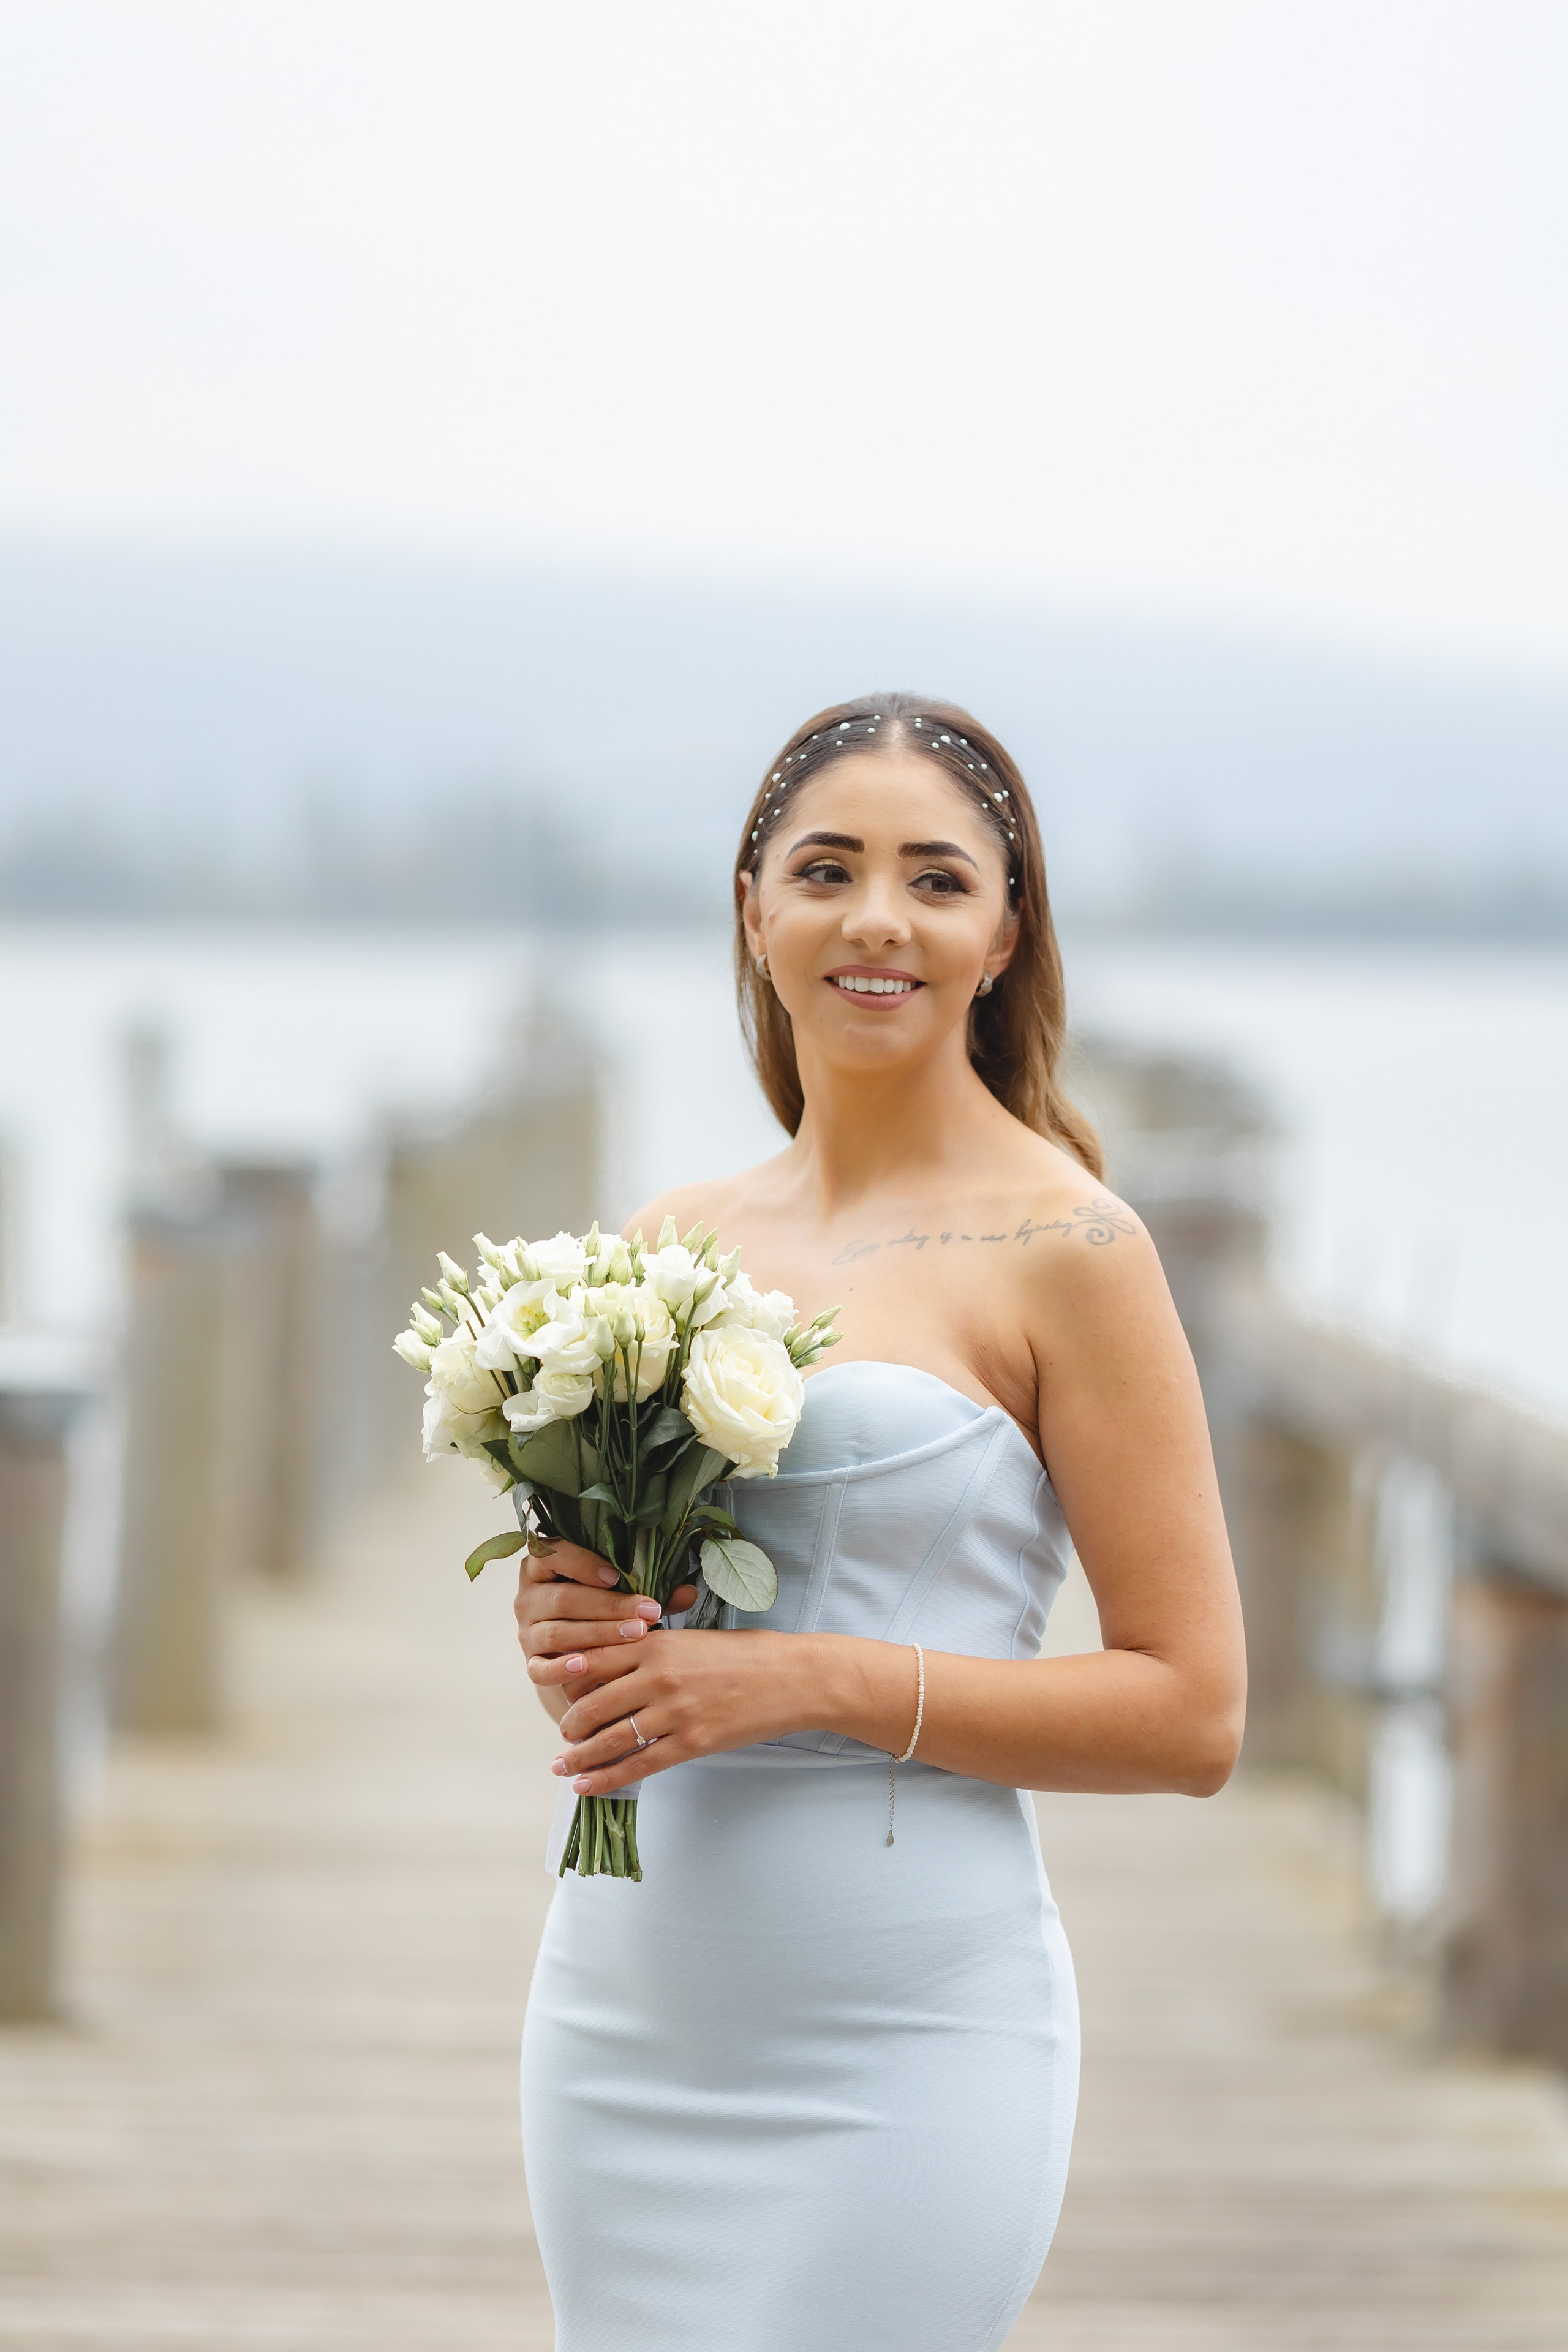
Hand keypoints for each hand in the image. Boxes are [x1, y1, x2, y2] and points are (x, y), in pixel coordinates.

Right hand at [513, 1537, 696, 1716]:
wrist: (578, 1650)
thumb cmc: (602, 1608)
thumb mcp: (619, 1591)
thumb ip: (649, 1587)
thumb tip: (689, 1592)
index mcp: (543, 1566)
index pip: (554, 1554)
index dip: (583, 1563)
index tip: (617, 1576)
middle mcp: (529, 1597)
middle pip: (563, 1599)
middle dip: (609, 1606)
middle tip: (649, 1612)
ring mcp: (527, 1632)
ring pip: (556, 1632)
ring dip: (598, 1635)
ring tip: (634, 1635)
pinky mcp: (531, 1662)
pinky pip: (539, 1669)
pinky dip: (560, 1669)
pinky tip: (584, 1667)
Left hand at [541, 1624, 816, 1796]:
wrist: (793, 1677)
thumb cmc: (745, 1654)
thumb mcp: (692, 1638)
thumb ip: (653, 1649)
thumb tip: (613, 1667)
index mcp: (656, 1644)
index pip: (593, 1661)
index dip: (568, 1681)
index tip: (558, 1694)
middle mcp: (658, 1676)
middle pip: (593, 1703)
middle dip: (570, 1724)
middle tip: (563, 1735)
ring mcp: (675, 1711)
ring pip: (610, 1738)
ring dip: (579, 1756)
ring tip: (563, 1766)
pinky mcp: (692, 1742)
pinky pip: (638, 1765)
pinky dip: (606, 1778)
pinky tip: (587, 1786)